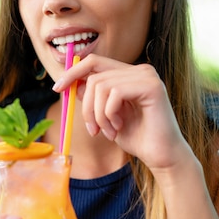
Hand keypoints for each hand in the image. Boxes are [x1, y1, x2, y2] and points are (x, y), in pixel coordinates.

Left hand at [53, 55, 196, 177]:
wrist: (161, 157)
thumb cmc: (136, 138)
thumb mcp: (106, 116)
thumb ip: (93, 98)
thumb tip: (73, 84)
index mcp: (129, 74)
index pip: (94, 62)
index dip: (72, 72)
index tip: (57, 89)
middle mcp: (139, 70)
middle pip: (94, 74)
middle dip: (86, 105)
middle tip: (91, 129)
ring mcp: (147, 76)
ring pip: (101, 86)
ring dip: (98, 115)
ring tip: (108, 132)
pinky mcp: (152, 86)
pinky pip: (115, 93)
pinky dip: (109, 114)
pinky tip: (118, 128)